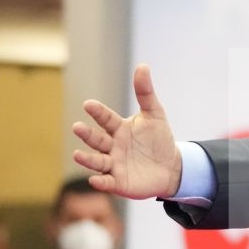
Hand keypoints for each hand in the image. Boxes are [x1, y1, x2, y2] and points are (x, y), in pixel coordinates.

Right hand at [72, 64, 183, 199]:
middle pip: (96, 140)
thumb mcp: (155, 114)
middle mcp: (111, 146)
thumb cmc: (159, 139)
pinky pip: (107, 182)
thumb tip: (143, 66)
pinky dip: (101, 182)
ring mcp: (113, 164)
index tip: (89, 104)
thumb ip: (145, 93)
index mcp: (118, 128)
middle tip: (76, 126)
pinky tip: (95, 180)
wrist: (172, 167)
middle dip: (86, 134)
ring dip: (86, 159)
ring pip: (97, 161)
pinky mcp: (118, 182)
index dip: (98, 112)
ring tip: (77, 154)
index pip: (105, 118)